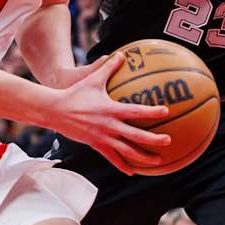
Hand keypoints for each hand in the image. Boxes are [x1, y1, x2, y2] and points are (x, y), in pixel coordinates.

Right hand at [44, 55, 171, 174]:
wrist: (55, 111)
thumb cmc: (75, 93)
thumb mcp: (92, 79)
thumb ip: (108, 67)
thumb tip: (121, 53)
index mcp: (111, 109)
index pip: (135, 111)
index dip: (151, 112)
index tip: (166, 111)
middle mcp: (109, 126)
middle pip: (136, 136)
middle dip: (153, 140)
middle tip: (169, 141)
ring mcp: (102, 138)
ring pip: (127, 151)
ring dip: (144, 157)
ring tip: (158, 161)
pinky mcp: (95, 145)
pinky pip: (112, 158)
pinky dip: (123, 165)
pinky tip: (132, 171)